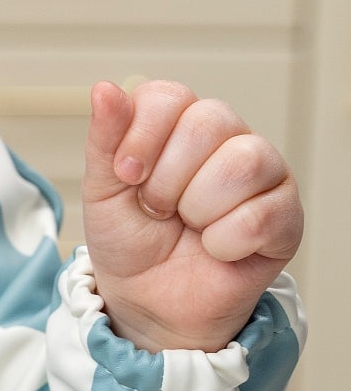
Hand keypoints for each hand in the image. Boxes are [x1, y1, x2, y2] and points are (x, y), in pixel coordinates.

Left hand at [81, 80, 302, 351]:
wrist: (148, 301)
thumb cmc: (129, 241)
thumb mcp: (102, 191)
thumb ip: (105, 139)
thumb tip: (104, 88)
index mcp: (180, 124)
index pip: (169, 96)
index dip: (141, 136)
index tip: (126, 175)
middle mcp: (228, 138)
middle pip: (209, 122)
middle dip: (167, 179)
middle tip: (159, 209)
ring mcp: (264, 175)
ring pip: (242, 162)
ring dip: (197, 208)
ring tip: (189, 227)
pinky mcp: (287, 216)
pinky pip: (260, 215)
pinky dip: (222, 242)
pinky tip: (215, 248)